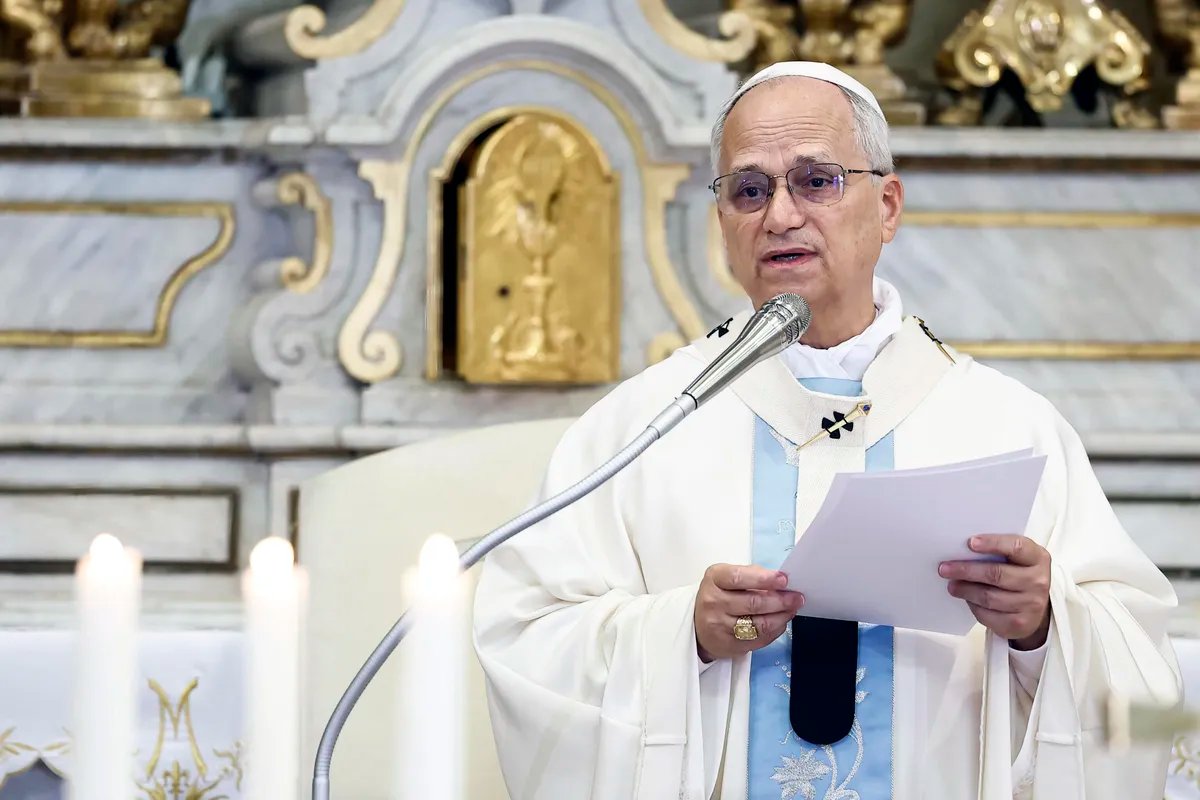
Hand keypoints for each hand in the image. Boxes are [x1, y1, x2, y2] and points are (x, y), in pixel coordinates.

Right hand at [694, 564, 804, 661]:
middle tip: (797, 598)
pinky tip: (781, 622)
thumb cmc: (720, 596)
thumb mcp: (727, 578)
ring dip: (782, 617)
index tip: (784, 579)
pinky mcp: (729, 645)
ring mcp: (720, 626)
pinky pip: (760, 639)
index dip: (764, 579)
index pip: (739, 578)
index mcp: (714, 579)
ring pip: (759, 624)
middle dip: (780, 600)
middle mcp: (714, 602)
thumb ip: (752, 575)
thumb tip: (781, 580)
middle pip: (753, 603)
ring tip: (792, 609)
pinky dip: (775, 630)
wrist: (699, 626)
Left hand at [939, 535, 1051, 649]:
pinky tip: (967, 599)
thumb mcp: (1016, 558)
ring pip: (989, 596)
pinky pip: (988, 615)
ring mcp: (1031, 605)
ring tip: (952, 585)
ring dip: (966, 590)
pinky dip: (973, 606)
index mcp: (1038, 558)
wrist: (1035, 608)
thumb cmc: (1018, 574)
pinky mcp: (1019, 624)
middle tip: (945, 568)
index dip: (993, 543)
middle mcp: (1039, 581)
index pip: (1017, 547)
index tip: (970, 543)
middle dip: (967, 570)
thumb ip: (998, 551)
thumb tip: (962, 549)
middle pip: (997, 574)